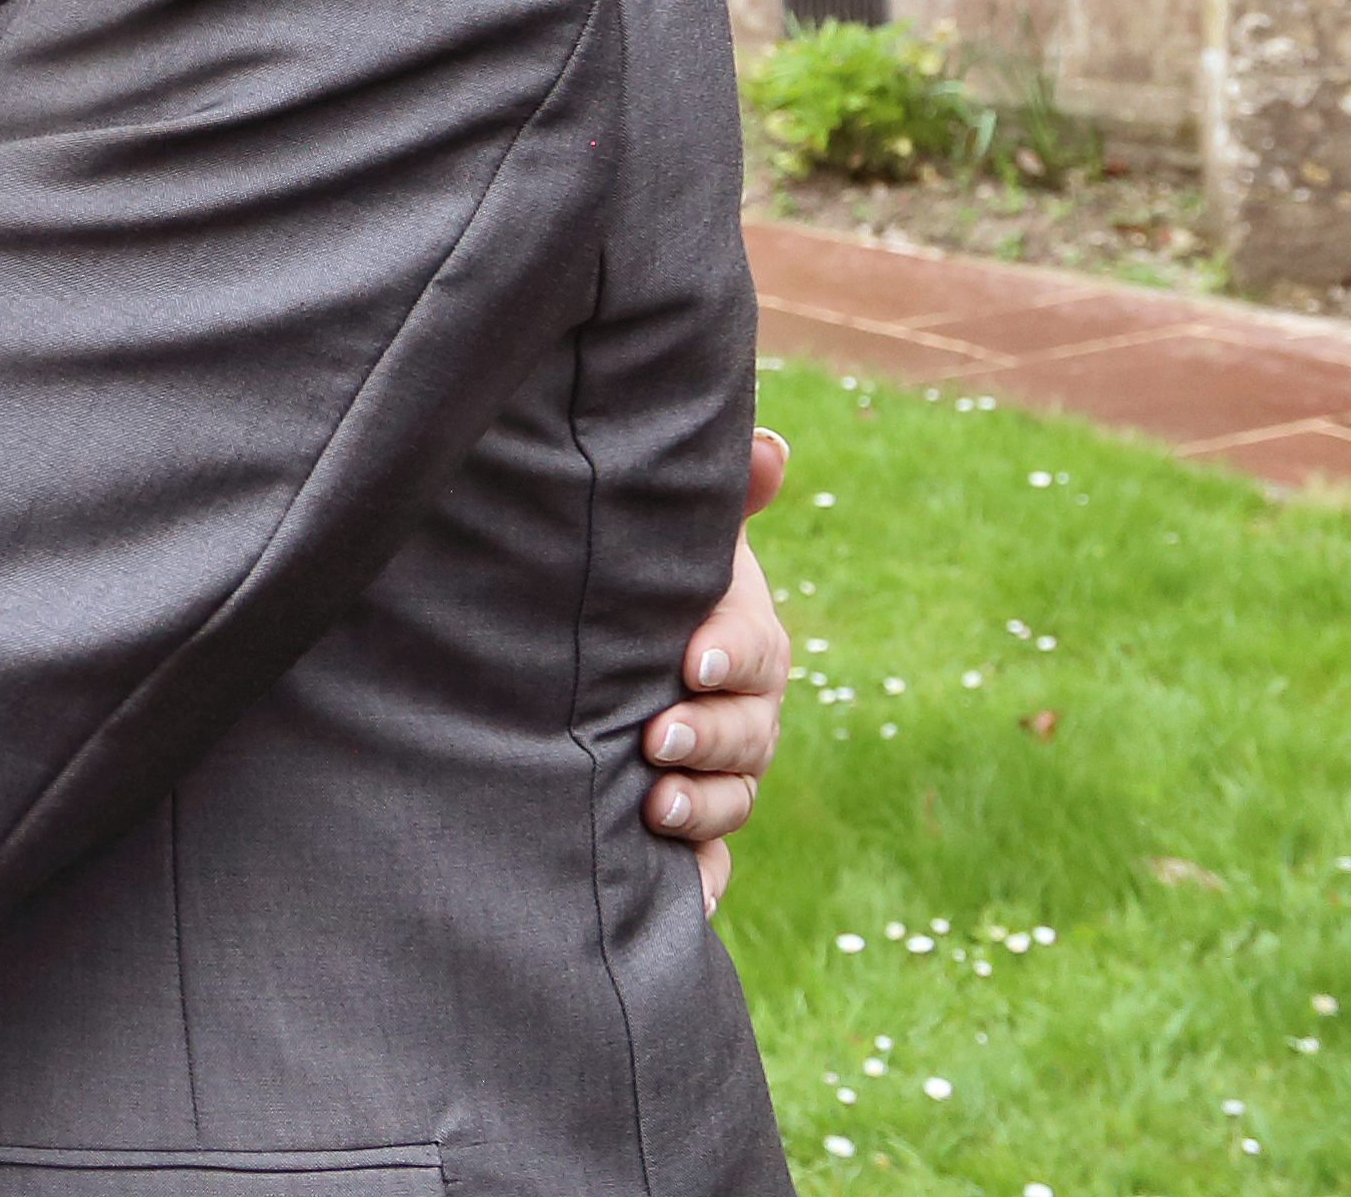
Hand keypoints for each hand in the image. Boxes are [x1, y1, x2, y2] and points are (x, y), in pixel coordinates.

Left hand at [640, 428, 796, 906]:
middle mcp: (740, 714)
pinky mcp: (685, 836)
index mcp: (737, 642)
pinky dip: (695, 888)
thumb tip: (771, 447)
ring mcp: (715, 776)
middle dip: (709, 737)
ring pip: (731, 800)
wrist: (579, 655)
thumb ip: (717, 495)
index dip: (729, 654)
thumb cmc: (632, 587)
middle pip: (749, 734)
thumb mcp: (668, 540)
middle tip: (656, 738)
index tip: (690, 660)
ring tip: (652, 805)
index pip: (752, 650)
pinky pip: (705, 871)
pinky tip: (678, 904)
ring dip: (701, 807)